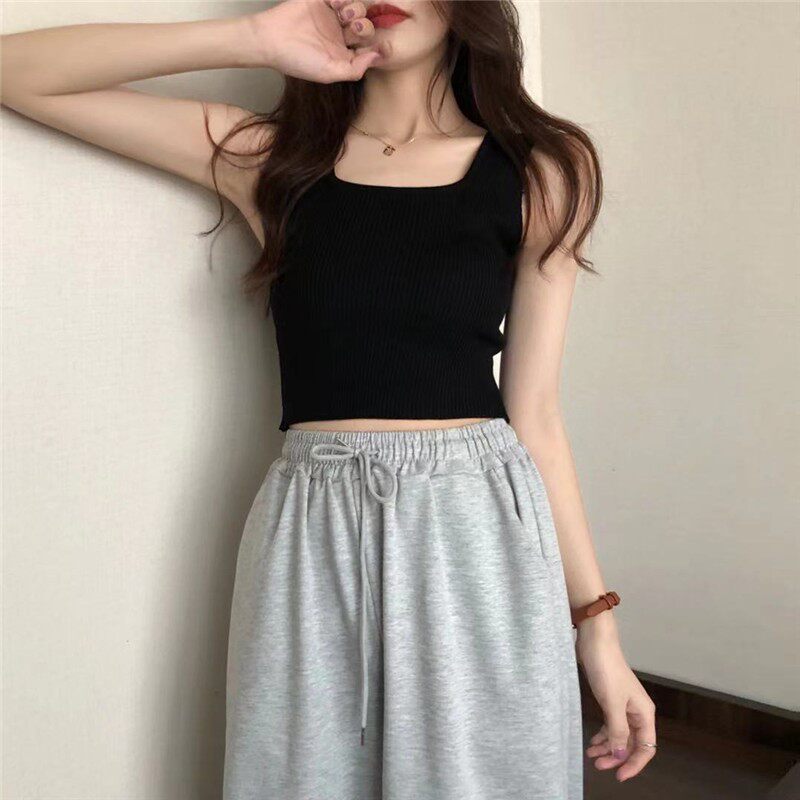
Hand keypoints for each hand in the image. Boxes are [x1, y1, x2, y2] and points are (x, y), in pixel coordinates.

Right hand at [249, 0, 386, 82]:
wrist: (271, 39)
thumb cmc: (298, 60)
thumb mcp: (329, 73)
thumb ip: (355, 69)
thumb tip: (377, 57)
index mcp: (343, 54)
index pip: (367, 49)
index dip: (376, 46)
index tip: (382, 46)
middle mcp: (340, 35)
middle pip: (366, 28)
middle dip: (366, 27)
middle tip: (356, 27)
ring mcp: (332, 17)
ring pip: (357, 9)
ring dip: (356, 10)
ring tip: (343, 14)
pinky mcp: (323, 1)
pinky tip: (336, 4)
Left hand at [576, 618, 657, 781]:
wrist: (595, 641)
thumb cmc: (606, 669)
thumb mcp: (612, 703)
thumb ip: (617, 731)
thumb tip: (621, 755)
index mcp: (644, 712)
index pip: (646, 747)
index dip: (634, 763)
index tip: (619, 775)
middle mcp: (636, 711)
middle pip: (631, 743)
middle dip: (617, 756)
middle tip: (599, 766)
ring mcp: (623, 705)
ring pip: (619, 735)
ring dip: (608, 747)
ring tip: (592, 755)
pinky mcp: (610, 699)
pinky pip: (610, 724)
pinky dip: (603, 734)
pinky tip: (593, 741)